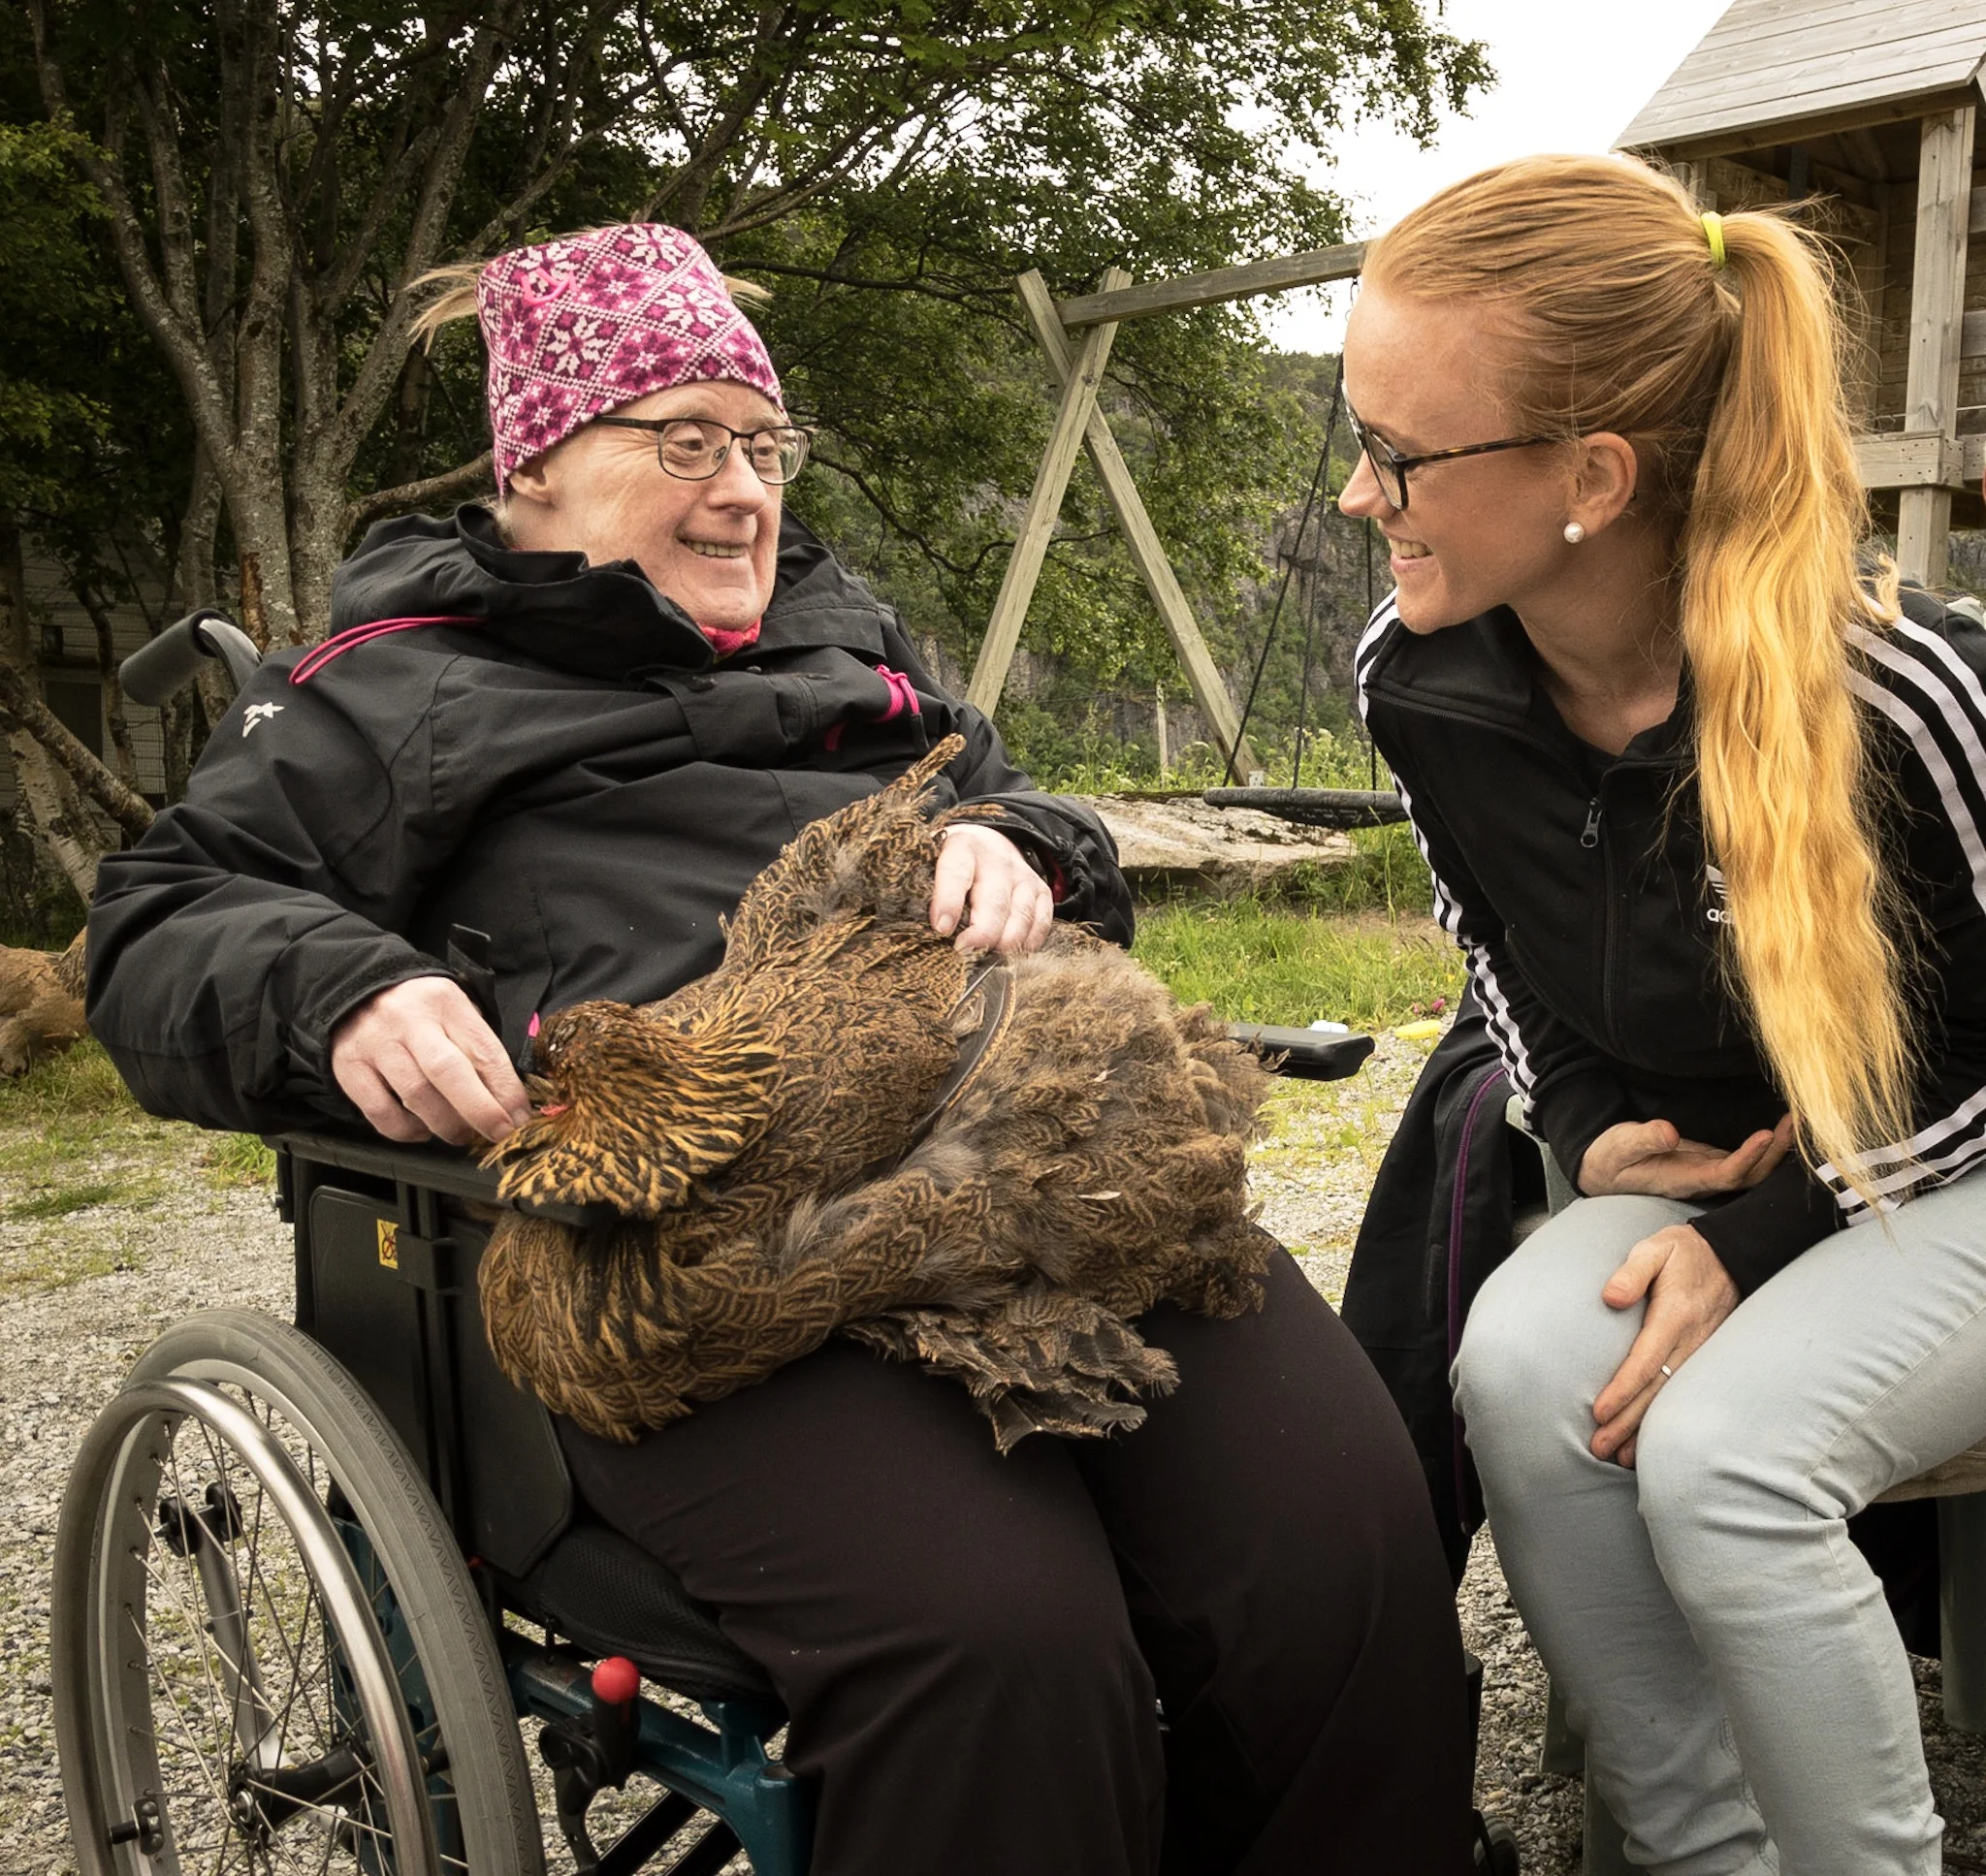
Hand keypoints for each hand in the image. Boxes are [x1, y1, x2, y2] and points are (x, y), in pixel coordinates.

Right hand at [330, 976, 532, 1146]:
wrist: (356, 990)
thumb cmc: (419, 1010)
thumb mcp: (455, 1012)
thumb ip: (477, 1049)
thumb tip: (509, 1102)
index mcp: (445, 1002)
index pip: (482, 1050)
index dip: (506, 1090)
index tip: (520, 1119)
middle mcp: (408, 1020)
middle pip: (448, 1071)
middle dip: (480, 1110)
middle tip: (497, 1134)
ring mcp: (375, 1044)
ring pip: (415, 1095)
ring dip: (446, 1125)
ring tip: (460, 1133)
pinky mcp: (348, 1067)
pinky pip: (381, 1112)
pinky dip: (406, 1130)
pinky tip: (421, 1130)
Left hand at [929, 825, 1054, 954]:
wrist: (988, 841)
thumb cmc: (950, 864)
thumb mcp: (931, 863)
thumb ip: (921, 888)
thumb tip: (910, 928)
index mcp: (962, 847)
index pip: (956, 872)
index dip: (949, 901)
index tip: (941, 928)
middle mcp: (996, 860)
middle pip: (994, 902)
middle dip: (982, 933)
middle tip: (964, 952)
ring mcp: (1022, 875)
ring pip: (1022, 915)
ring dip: (1006, 943)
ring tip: (988, 958)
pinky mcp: (1040, 890)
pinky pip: (1042, 921)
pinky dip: (1029, 943)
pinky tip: (1012, 953)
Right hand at [1578, 1113, 1794, 1199]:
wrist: (1602, 1171)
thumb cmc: (1610, 1159)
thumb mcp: (1619, 1146)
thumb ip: (1643, 1139)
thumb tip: (1669, 1133)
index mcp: (1682, 1179)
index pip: (1725, 1175)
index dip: (1748, 1158)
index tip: (1766, 1134)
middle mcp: (1701, 1181)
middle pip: (1750, 1176)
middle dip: (1775, 1152)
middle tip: (1795, 1121)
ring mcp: (1707, 1172)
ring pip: (1753, 1171)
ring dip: (1776, 1149)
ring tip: (1794, 1121)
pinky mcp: (1709, 1162)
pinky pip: (1746, 1161)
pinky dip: (1767, 1148)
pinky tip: (1780, 1130)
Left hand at [1590, 1221, 1739, 1466]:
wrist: (1732, 1256)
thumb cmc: (1683, 1253)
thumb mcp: (1656, 1249)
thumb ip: (1632, 1271)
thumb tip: (1610, 1298)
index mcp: (1675, 1315)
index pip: (1646, 1360)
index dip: (1623, 1389)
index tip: (1600, 1412)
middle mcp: (1691, 1339)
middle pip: (1656, 1389)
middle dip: (1627, 1422)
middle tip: (1599, 1448)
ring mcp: (1702, 1351)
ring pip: (1671, 1398)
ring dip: (1645, 1429)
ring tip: (1620, 1457)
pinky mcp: (1705, 1357)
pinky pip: (1683, 1394)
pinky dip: (1666, 1419)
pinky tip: (1649, 1441)